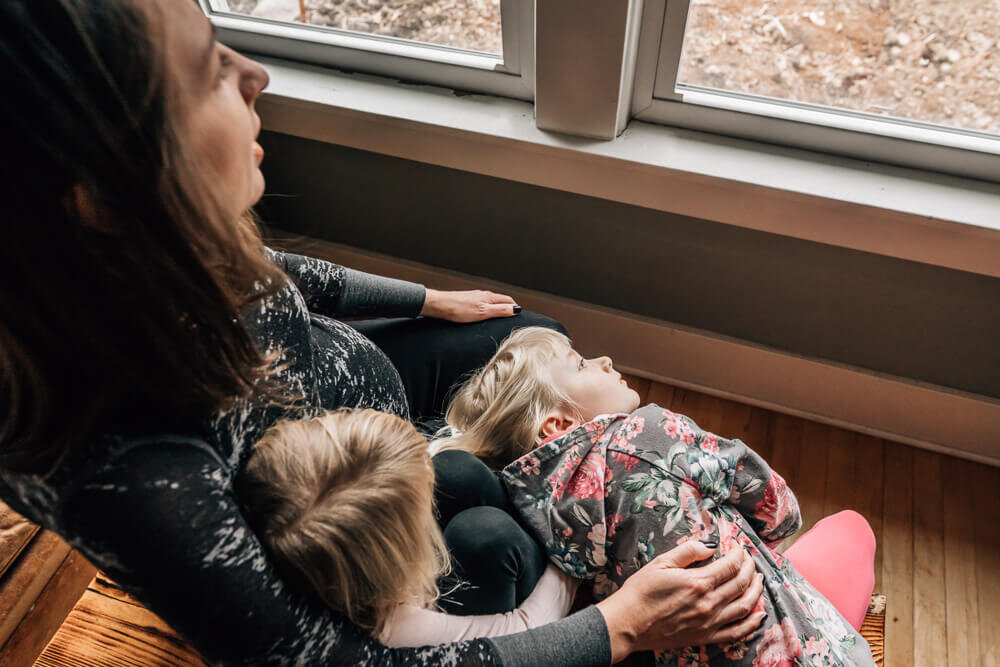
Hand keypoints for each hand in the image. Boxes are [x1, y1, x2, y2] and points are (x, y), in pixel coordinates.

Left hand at [420, 288, 520, 322]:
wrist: (439, 306)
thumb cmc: (459, 309)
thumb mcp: (483, 312)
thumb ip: (500, 311)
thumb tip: (516, 309)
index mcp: (489, 297)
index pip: (508, 300)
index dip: (515, 307)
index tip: (519, 316)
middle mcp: (483, 295)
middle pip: (500, 300)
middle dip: (507, 308)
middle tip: (512, 319)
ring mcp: (475, 297)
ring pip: (491, 302)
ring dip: (497, 309)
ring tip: (500, 319)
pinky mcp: (467, 301)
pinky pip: (482, 305)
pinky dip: (487, 310)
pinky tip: (483, 317)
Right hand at [595, 542, 764, 661]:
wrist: (628, 624)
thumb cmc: (641, 592)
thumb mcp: (661, 563)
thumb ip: (688, 551)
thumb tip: (709, 545)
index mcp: (698, 582)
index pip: (731, 565)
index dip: (739, 553)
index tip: (737, 546)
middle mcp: (710, 603)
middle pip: (742, 583)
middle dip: (750, 567)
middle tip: (749, 559)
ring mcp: (710, 623)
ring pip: (746, 606)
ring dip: (756, 591)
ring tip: (758, 580)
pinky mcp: (706, 637)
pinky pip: (738, 631)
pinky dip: (752, 622)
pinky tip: (758, 613)